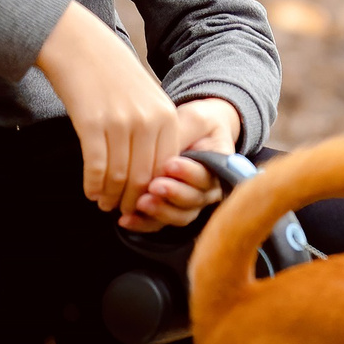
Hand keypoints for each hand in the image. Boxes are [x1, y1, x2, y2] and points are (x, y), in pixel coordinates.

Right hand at [34, 0, 181, 220]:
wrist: (78, 43)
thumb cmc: (111, 70)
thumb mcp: (146, 95)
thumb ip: (153, 127)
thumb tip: (151, 166)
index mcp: (166, 115)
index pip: (165, 166)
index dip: (153, 189)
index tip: (143, 201)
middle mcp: (148, 121)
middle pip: (144, 175)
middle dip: (132, 198)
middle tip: (122, 210)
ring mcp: (121, 123)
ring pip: (119, 175)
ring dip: (110, 195)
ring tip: (104, 203)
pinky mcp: (92, 124)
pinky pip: (96, 166)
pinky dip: (93, 184)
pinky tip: (90, 191)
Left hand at [124, 98, 242, 232]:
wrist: (192, 134)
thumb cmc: (194, 124)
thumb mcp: (193, 120)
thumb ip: (183, 134)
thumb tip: (165, 150)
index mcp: (218, 167)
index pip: (206, 175)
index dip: (189, 173)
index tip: (170, 164)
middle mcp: (207, 190)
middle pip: (194, 200)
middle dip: (174, 194)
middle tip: (154, 185)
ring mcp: (189, 204)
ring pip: (179, 216)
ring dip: (160, 211)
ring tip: (140, 203)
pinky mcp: (169, 211)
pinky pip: (159, 224)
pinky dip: (143, 223)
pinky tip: (126, 219)